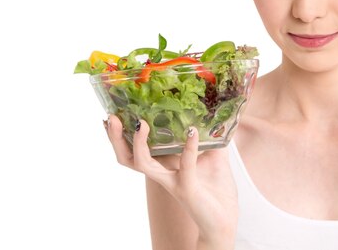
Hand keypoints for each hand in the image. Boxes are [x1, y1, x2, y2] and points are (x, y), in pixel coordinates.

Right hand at [104, 116, 237, 242]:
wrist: (224, 222)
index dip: (122, 135)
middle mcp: (163, 176)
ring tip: (140, 123)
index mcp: (165, 168)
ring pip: (143, 164)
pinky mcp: (187, 189)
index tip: (115, 115)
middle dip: (116, 138)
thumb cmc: (217, 192)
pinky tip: (192, 131)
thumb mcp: (214, 158)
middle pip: (128, 158)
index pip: (136, 150)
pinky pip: (185, 166)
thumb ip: (212, 139)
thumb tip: (216, 116)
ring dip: (137, 144)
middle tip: (112, 118)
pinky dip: (189, 147)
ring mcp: (173, 182)